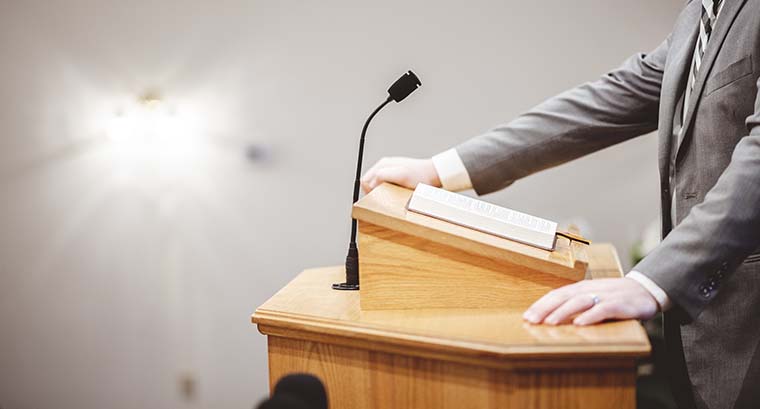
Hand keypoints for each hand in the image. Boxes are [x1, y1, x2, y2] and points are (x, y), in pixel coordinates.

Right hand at [361, 157, 440, 192]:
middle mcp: (384, 166)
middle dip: (374, 192)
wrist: (434, 173)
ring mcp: (389, 170)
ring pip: (376, 184)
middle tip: (385, 198)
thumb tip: (370, 182)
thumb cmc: (420, 176)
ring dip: (381, 191)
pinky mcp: (395, 175)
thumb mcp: (400, 175)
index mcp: (382, 165)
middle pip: (369, 183)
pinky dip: (387, 190)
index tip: (379, 198)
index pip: (365, 181)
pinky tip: (396, 192)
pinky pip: (384, 184)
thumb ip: (382, 176)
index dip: (369, 192)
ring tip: (392, 195)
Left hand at [523, 277, 658, 325]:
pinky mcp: (619, 304)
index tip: (527, 316)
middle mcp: (589, 289)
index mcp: (580, 288)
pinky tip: (579, 323)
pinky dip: (590, 316)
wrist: (645, 290)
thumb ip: (574, 304)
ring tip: (550, 322)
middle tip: (531, 320)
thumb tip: (550, 317)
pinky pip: (602, 309)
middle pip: (563, 296)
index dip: (541, 304)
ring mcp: (604, 295)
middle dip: (545, 308)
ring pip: (579, 302)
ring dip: (563, 312)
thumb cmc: (614, 296)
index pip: (556, 294)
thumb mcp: (591, 297)